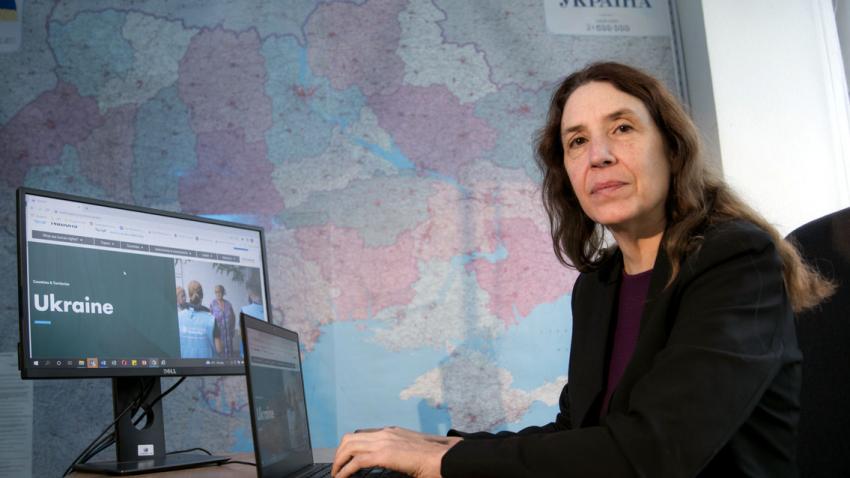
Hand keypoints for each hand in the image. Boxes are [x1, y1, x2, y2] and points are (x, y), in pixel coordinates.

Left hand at [331, 426, 461, 477]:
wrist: (445, 458)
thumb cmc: (435, 459)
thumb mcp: (412, 451)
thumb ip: (398, 452)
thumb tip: (394, 460)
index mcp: (391, 432)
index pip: (362, 435)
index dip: (349, 447)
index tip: (345, 459)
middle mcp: (385, 433)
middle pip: (350, 438)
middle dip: (339, 454)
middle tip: (337, 468)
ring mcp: (384, 442)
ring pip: (349, 447)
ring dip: (339, 462)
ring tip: (337, 475)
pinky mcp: (384, 455)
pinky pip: (356, 462)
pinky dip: (345, 471)